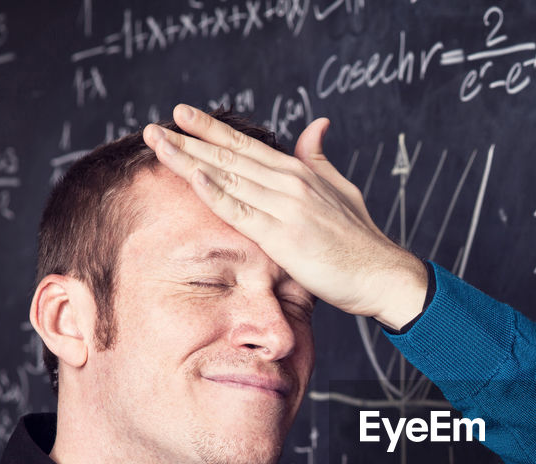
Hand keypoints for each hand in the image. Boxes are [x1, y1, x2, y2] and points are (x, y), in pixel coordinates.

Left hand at [143, 104, 426, 328]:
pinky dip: (215, 193)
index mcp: (301, 172)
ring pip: (228, 178)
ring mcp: (286, 208)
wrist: (382, 274)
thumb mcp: (342, 190)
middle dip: (190, 139)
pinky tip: (193, 176)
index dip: (212, 130)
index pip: (247, 146)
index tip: (181, 116)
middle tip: (154, 126)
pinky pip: (241, 212)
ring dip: (190, 159)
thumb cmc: (361, 241)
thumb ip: (320, 159)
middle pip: (230, 157)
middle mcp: (291, 183)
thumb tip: (316, 125)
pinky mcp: (284, 236)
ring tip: (158, 144)